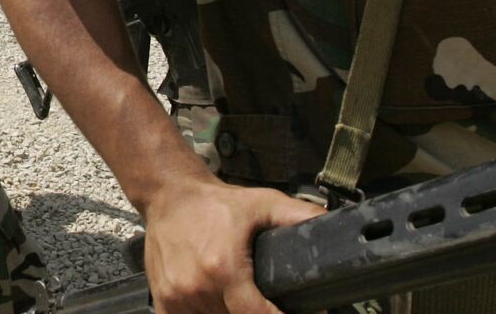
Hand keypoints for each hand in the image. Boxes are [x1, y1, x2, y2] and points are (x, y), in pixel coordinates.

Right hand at [140, 181, 322, 313]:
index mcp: (224, 268)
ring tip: (239, 300)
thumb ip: (299, 216)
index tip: (294, 313)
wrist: (168, 194)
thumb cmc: (213, 203)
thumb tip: (331, 224)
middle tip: (263, 302)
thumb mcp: (262, 203)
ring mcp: (177, 297)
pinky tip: (212, 305)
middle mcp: (198, 287)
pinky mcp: (163, 300)